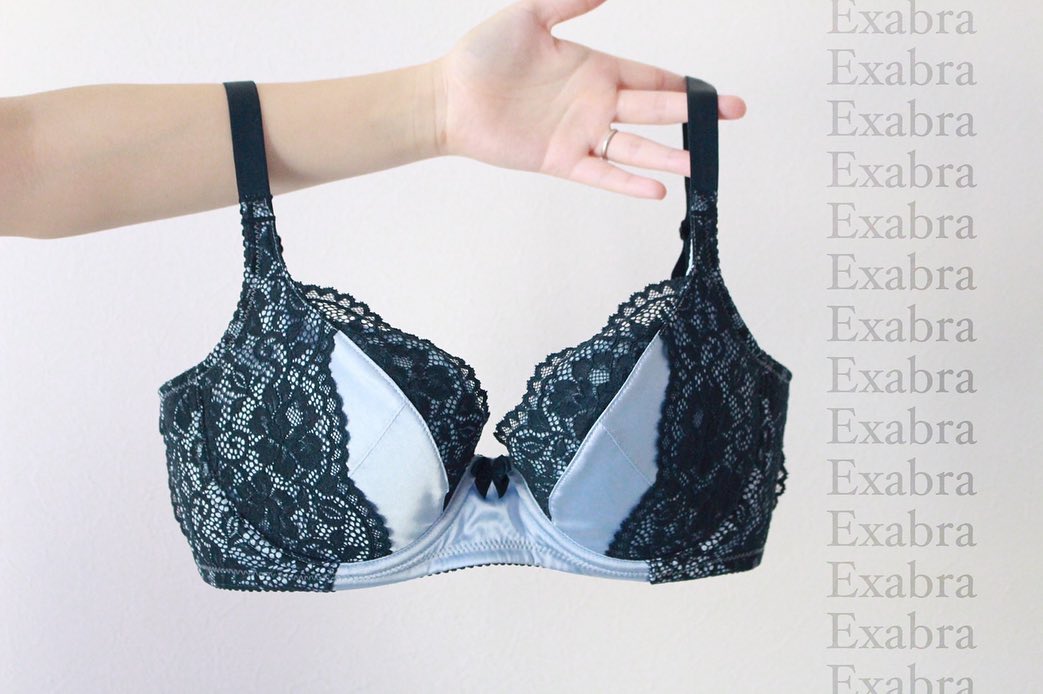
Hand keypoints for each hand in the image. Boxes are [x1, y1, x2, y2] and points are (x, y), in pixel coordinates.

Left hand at [431, 0, 746, 198]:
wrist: (448, 97)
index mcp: (595, 69)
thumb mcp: (530, 15)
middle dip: (693, 115)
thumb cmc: (481, 57)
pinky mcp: (561, 160)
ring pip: (634, 147)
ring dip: (667, 155)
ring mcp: (580, 134)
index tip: (714, 92)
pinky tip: (656, 190)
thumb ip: (570, 1)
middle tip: (731, 117)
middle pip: (654, 110)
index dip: (683, 84)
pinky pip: (601, 174)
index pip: (650, 77)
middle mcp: (594, 104)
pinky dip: (628, 184)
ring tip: (698, 164)